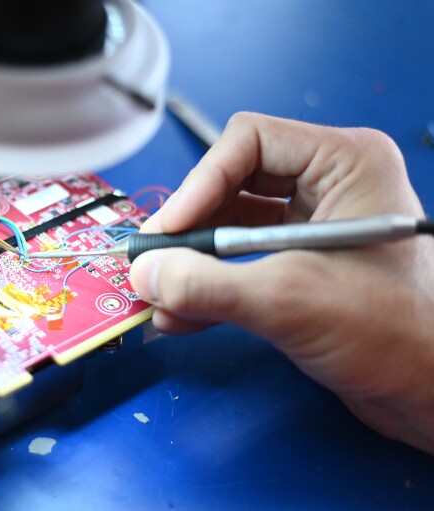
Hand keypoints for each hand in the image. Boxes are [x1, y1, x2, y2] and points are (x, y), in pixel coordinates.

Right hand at [129, 112, 433, 452]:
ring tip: (159, 293)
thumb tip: (145, 274)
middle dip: (189, 227)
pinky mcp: (301, 267)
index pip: (247, 143)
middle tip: (153, 261)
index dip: (199, 184)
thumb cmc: (401, 334)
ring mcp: (312, 228)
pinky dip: (209, 285)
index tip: (166, 231)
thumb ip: (208, 285)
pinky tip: (180, 313)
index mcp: (344, 162)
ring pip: (230, 227)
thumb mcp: (291, 300)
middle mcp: (328, 186)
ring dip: (192, 261)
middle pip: (231, 184)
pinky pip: (240, 263)